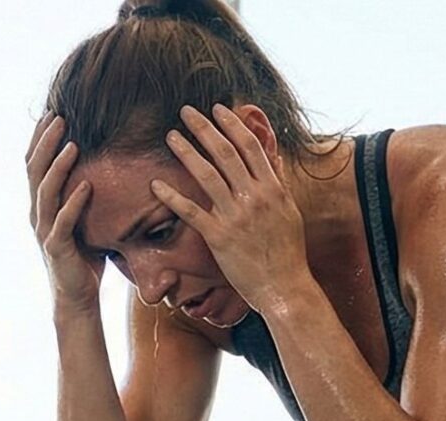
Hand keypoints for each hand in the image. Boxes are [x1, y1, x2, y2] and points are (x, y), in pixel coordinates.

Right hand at [26, 114, 104, 313]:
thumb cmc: (84, 259)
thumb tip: (108, 167)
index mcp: (42, 206)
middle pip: (35, 170)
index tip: (53, 112)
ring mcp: (45, 231)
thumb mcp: (84, 220)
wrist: (77, 299)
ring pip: (46, 191)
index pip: (35, 164)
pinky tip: (87, 185)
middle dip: (46, 141)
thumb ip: (85, 196)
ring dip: (59, 166)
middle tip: (59, 116)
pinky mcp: (57, 248)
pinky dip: (75, 202)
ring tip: (72, 143)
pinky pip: (64, 222)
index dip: (40, 138)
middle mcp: (38, 215)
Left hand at [153, 105, 309, 310]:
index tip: (218, 109)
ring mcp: (236, 216)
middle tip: (187, 111)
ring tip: (171, 136)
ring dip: (187, 152)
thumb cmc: (287, 251)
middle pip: (226, 153)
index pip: (251, 146)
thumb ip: (278, 182)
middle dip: (205, 128)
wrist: (284, 286)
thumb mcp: (289, 211)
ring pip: (207, 175)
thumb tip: (273, 158)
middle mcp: (255, 197)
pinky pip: (191, 211)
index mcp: (273, 187)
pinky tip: (156, 184)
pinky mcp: (219, 237)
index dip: (232, 124)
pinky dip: (172, 196)